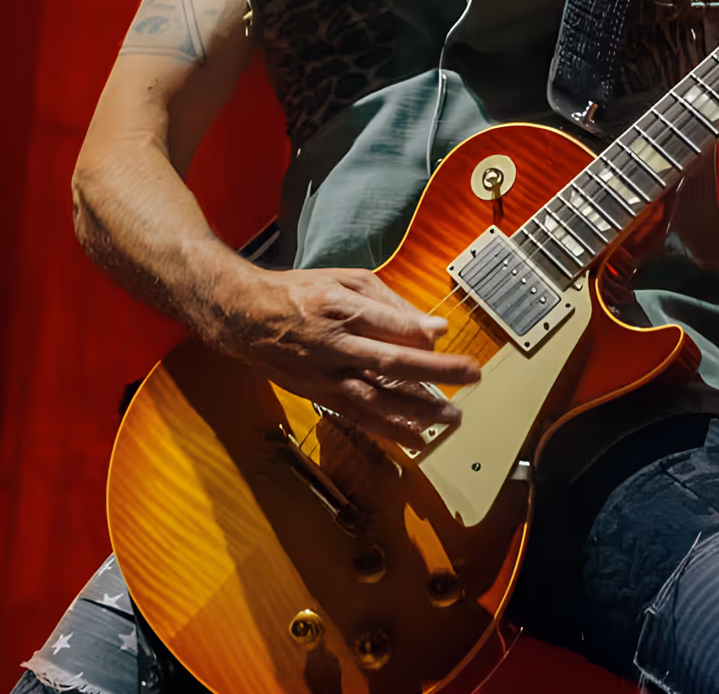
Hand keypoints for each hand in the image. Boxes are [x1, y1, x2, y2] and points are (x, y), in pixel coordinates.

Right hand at [218, 265, 480, 450]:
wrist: (247, 318)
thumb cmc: (303, 293)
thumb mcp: (346, 280)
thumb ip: (389, 302)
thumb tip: (429, 326)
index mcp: (342, 309)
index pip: (387, 323)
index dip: (418, 330)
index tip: (447, 333)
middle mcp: (335, 346)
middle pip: (390, 363)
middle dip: (434, 372)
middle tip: (470, 376)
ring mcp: (327, 376)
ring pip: (377, 398)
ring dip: (417, 410)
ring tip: (452, 416)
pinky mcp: (321, 396)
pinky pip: (358, 417)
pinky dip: (389, 430)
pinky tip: (418, 437)